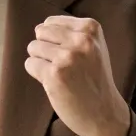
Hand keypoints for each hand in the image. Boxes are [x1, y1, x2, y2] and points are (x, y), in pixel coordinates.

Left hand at [25, 16, 131, 135]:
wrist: (104, 113)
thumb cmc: (94, 78)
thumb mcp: (93, 47)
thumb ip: (71, 33)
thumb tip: (38, 28)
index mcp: (91, 28)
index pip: (51, 22)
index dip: (54, 40)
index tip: (71, 55)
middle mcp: (81, 40)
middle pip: (40, 33)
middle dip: (45, 48)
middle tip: (63, 66)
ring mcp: (67, 57)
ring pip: (33, 48)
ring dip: (41, 61)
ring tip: (60, 74)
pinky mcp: (54, 75)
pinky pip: (30, 64)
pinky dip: (37, 74)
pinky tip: (54, 83)